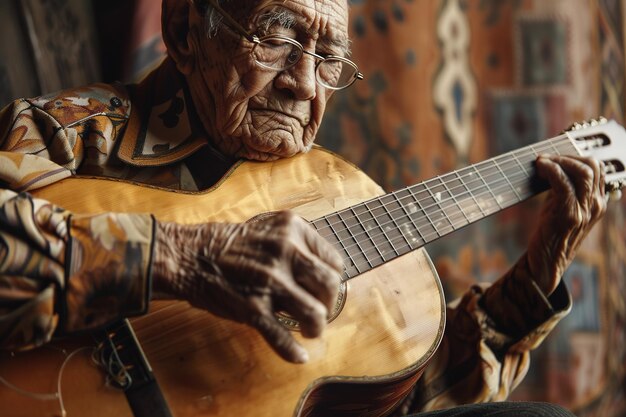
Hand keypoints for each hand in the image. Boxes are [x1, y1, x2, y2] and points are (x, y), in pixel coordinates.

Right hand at [151, 211, 342, 362]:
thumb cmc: (228, 244)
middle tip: (320, 310)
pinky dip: (292, 350)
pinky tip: (299, 356)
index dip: (332, 279)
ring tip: (310, 331)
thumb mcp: (268, 228)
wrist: (188, 255)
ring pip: (314, 312)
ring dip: (316, 327)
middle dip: (329, 303)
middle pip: (329, 285)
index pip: (334, 260)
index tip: (324, 289)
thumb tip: (321, 270)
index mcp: (292, 228)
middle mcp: (284, 251)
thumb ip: (295, 244)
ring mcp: (269, 280)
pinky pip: (280, 335)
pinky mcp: (252, 307)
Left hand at [524, 155, 606, 294]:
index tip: (554, 157)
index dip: (574, 157)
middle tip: (546, 159)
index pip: (597, 169)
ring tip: (540, 162)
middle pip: (592, 166)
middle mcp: (597, 205)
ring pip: (581, 171)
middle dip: (566, 156)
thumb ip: (566, 189)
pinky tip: (540, 167)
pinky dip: (551, 169)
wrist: (546, 263)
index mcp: (599, 202)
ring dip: (558, 161)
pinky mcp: (569, 214)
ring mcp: (585, 210)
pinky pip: (563, 182)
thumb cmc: (551, 233)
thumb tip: (553, 164)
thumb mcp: (564, 207)